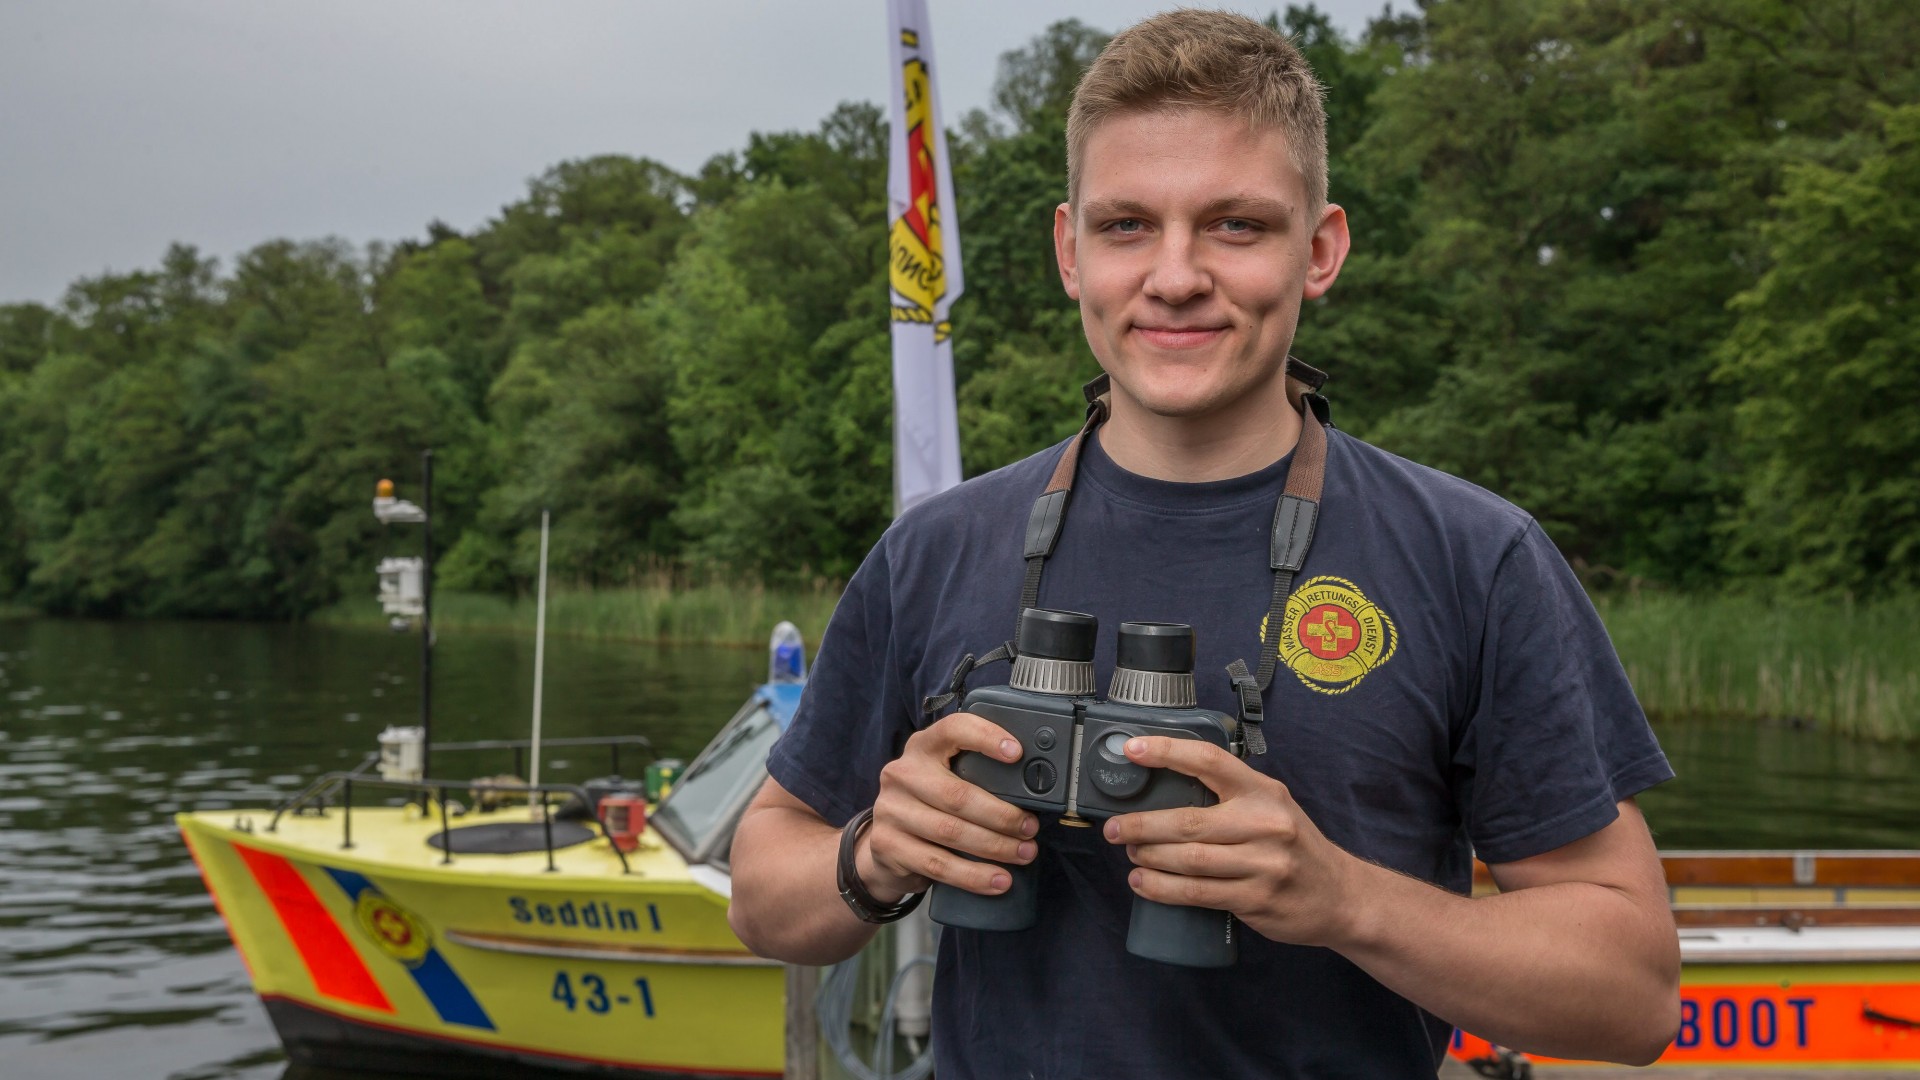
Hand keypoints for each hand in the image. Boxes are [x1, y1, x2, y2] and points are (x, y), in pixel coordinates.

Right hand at [855, 711, 1040, 901]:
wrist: (884, 847)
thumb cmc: (929, 808)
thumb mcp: (944, 780)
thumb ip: (974, 777)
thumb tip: (1032, 791)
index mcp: (922, 748)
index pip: (953, 730)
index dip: (986, 737)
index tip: (1017, 752)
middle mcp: (902, 773)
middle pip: (958, 794)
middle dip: (1002, 815)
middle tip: (1030, 828)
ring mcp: (890, 810)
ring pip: (951, 832)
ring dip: (995, 847)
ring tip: (1024, 854)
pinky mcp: (887, 845)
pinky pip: (938, 864)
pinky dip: (974, 875)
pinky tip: (998, 881)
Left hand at [1102, 736, 1363, 947]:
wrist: (1341, 896)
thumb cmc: (1294, 847)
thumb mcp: (1271, 807)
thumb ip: (1229, 796)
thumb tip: (1163, 790)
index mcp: (1264, 791)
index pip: (1210, 761)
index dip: (1168, 751)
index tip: (1132, 750)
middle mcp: (1265, 824)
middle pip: (1188, 821)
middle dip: (1141, 825)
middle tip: (1114, 827)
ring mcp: (1263, 864)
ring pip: (1188, 859)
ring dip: (1148, 857)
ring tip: (1129, 853)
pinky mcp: (1255, 899)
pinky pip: (1196, 893)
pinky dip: (1162, 888)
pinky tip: (1143, 882)